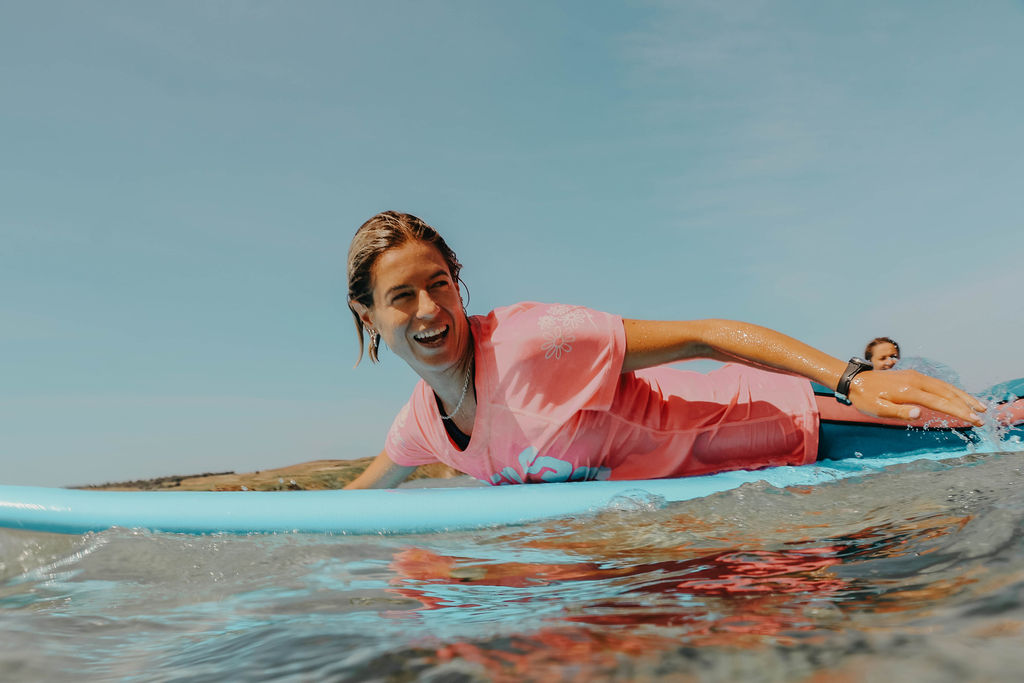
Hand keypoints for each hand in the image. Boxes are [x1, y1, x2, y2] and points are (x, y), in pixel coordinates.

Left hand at [848, 369, 985, 425]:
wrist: (856, 380)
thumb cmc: (865, 398)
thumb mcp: (877, 409)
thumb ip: (898, 412)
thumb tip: (919, 414)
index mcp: (909, 390)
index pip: (940, 402)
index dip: (958, 411)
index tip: (974, 420)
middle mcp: (916, 380)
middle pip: (948, 393)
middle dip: (966, 405)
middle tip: (982, 418)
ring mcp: (917, 376)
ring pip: (946, 386)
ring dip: (963, 396)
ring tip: (979, 406)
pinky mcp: (915, 376)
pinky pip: (938, 384)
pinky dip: (952, 391)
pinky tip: (960, 397)